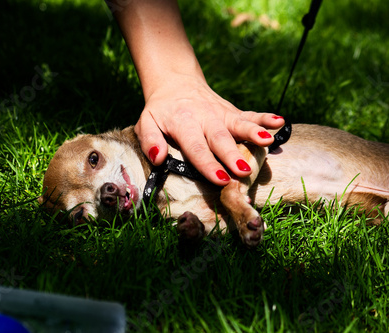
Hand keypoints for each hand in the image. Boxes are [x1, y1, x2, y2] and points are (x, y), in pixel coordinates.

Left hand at [135, 72, 283, 185]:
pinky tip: (279, 122)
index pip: (196, 148)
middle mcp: (204, 118)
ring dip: (254, 133)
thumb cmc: (160, 110)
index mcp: (183, 124)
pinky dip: (264, 117)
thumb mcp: (146, 123)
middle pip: (220, 139)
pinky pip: (249, 114)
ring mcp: (220, 113)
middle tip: (244, 171)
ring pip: (239, 124)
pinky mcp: (231, 111)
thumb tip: (157, 158)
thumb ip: (149, 140)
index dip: (208, 165)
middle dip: (233, 155)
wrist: (175, 82)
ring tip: (266, 142)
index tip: (220, 179)